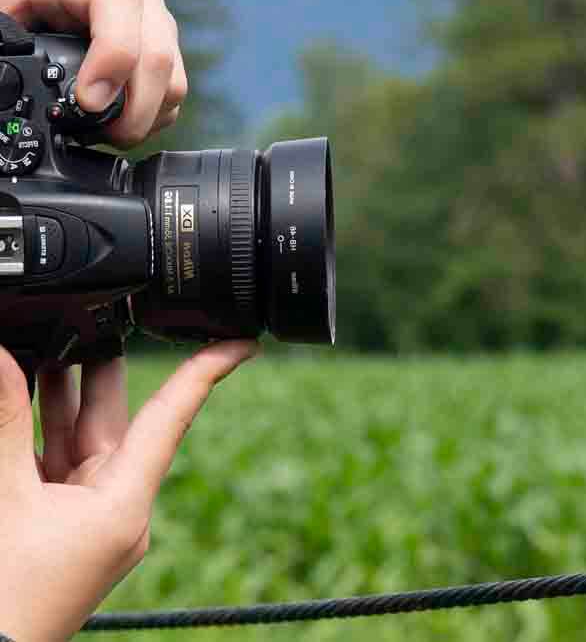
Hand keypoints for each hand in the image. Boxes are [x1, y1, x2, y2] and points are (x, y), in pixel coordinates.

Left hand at [0, 0, 187, 146]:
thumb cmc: (16, 12)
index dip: (112, 55)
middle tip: (105, 134)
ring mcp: (156, 24)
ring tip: (111, 133)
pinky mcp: (168, 51)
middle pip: (156, 54)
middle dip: (133, 108)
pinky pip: (175, 94)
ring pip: (173, 80)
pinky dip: (153, 119)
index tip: (89, 102)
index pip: (119, 1)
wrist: (37, 18)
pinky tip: (123, 121)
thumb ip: (2, 36)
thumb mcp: (1, 11)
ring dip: (144, 118)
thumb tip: (8, 77)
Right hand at [0, 341, 257, 641]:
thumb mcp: (5, 496)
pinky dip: (39, 430)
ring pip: (81, 437)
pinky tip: (25, 393)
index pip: (173, 418)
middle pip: (116, 419)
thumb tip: (4, 359)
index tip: (242, 341)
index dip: (206, 372)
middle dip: (102, 366)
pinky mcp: (62, 524)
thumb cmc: (4, 593)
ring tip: (56, 335)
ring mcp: (89, 517)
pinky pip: (57, 462)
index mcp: (125, 504)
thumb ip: (6, 425)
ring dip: (62, 392)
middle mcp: (118, 508)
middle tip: (105, 310)